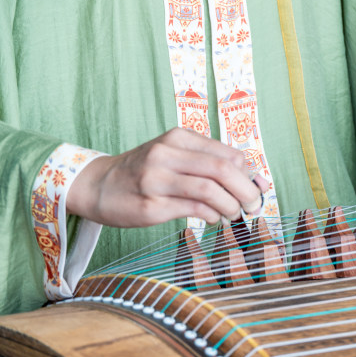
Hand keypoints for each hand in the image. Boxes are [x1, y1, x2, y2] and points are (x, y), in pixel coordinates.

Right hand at [67, 128, 266, 227]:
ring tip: (233, 214)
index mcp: (178, 138)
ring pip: (210, 190)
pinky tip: (214, 218)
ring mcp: (156, 179)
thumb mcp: (176, 156)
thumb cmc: (145, 172)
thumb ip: (212, 163)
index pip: (229, 154)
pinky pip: (194, 209)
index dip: (249, 174)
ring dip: (231, 206)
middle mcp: (167, 154)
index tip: (253, 188)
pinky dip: (213, 215)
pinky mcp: (151, 205)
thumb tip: (257, 180)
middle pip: (224, 169)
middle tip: (253, 205)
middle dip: (247, 191)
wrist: (97, 185)